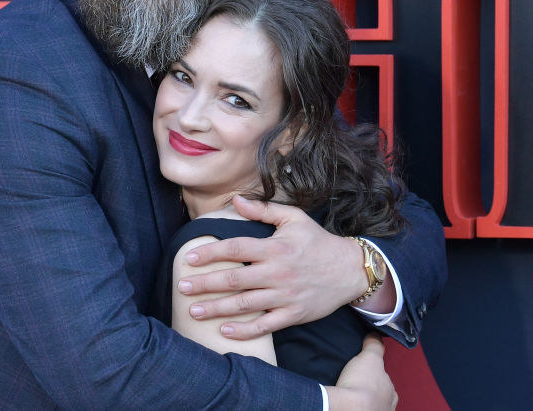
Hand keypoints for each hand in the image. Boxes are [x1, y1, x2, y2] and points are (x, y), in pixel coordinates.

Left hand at [176, 196, 368, 338]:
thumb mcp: (294, 218)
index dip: (210, 252)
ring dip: (217, 309)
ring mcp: (285, 296)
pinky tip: (224, 331)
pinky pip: (265, 325)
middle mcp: (277, 272)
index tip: (189, 257)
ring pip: (244, 304)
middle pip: (233, 279)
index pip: (235, 248)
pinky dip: (244, 330)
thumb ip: (263, 210)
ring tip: (194, 311)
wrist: (350, 269)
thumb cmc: (317, 241)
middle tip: (182, 287)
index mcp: (274, 248)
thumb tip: (236, 200)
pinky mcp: (293, 314)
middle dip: (205, 284)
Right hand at [327, 333, 397, 409]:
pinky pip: (357, 409)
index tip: (364, 373)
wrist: (350, 408)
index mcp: (392, 392)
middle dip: (369, 390)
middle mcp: (387, 406)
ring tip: (348, 394)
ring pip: (370, 405)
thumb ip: (374, 345)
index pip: (385, 382)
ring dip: (361, 401)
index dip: (375, 376)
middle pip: (378, 395)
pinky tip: (346, 402)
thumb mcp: (370, 357)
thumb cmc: (362, 384)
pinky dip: (353, 406)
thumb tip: (375, 334)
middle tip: (354, 383)